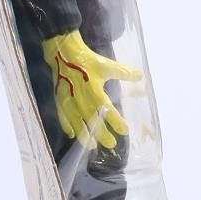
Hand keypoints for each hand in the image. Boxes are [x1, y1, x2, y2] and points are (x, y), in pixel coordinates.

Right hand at [41, 29, 142, 149]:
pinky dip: (67, 125)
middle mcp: (80, 97)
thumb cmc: (87, 59)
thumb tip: (140, 76)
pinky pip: (63, 115)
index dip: (116, 120)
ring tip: (92, 146)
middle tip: (111, 144)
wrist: (63, 53)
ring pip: (76, 121)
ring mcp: (68, 99)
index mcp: (93, 88)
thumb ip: (124, 73)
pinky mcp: (59, 98)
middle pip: (91, 119)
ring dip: (84, 134)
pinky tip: (72, 134)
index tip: (125, 130)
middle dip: (101, 133)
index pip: (106, 108)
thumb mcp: (107, 65)